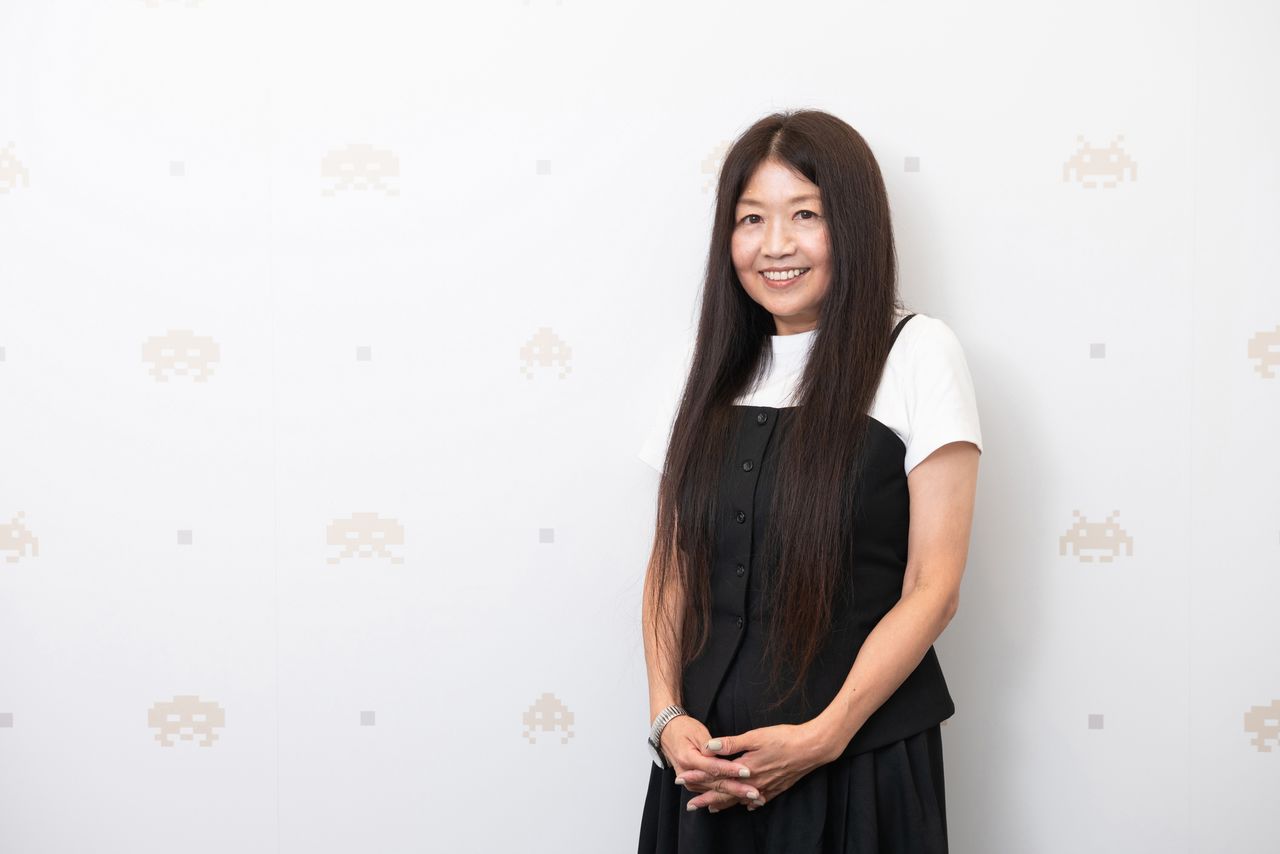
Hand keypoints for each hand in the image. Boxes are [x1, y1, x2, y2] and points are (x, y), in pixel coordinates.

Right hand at [659, 715, 761, 811]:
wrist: (667, 733)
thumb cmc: (684, 729)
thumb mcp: (697, 732)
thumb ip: (710, 745)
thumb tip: (721, 752)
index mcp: (688, 758)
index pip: (713, 767)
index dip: (730, 770)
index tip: (746, 772)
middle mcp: (686, 773)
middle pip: (715, 783)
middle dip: (737, 789)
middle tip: (755, 792)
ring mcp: (689, 782)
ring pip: (714, 791)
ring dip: (734, 797)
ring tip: (752, 799)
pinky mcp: (693, 785)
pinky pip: (710, 793)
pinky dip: (725, 799)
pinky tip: (740, 803)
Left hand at [678, 721, 837, 812]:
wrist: (813, 748)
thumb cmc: (784, 739)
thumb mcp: (755, 736)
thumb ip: (731, 743)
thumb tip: (708, 747)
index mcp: (745, 769)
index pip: (716, 776)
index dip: (698, 778)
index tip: (682, 780)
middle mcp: (754, 783)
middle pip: (725, 793)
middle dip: (706, 797)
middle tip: (690, 805)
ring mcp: (767, 787)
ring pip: (741, 799)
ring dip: (725, 803)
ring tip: (712, 808)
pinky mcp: (778, 787)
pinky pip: (759, 800)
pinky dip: (748, 803)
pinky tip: (746, 806)